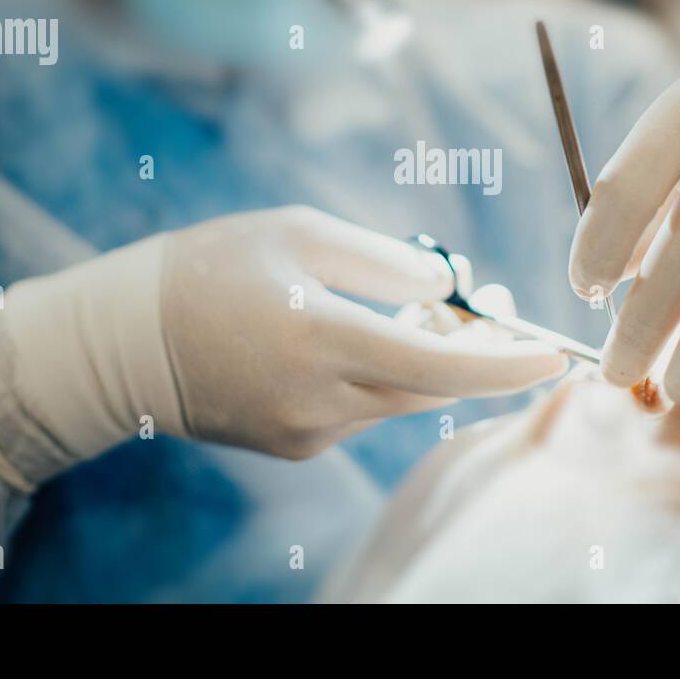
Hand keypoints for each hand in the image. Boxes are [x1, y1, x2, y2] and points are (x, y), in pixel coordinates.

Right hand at [160, 207, 564, 456]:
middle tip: (488, 298)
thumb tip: (446, 289)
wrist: (122, 342)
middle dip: (472, 348)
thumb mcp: (296, 233)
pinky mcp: (294, 445)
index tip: (557, 356)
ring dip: (425, 357)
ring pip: (399, 398)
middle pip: (433, 386)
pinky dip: (381, 374)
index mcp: (322, 340)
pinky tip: (360, 336)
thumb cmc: (208, 268)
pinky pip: (362, 409)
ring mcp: (307, 433)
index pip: (441, 365)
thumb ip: (382, 261)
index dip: (508, 364)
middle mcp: (321, 401)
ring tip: (420, 306)